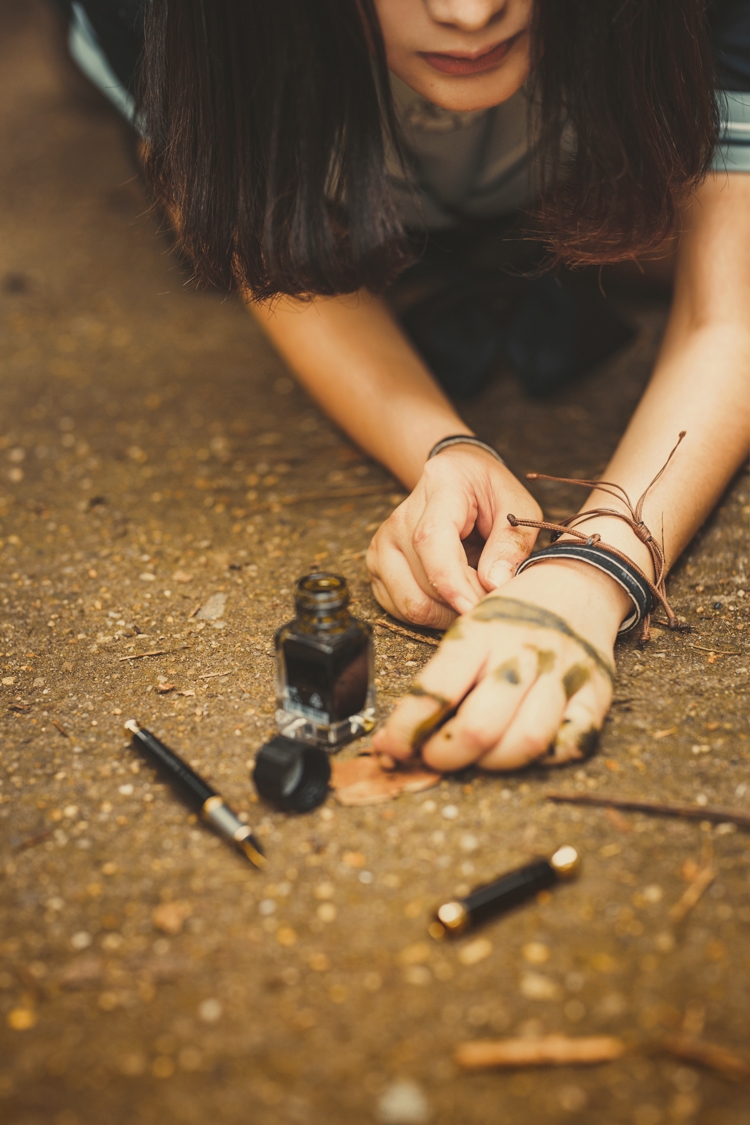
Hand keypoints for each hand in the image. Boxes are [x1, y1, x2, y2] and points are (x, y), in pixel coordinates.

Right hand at [366, 446, 542, 629]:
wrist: (456, 479)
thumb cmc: (489, 493)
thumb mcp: (517, 507)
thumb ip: (511, 542)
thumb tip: (494, 584)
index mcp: (439, 488)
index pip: (431, 541)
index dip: (452, 583)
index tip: (476, 608)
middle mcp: (399, 517)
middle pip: (423, 580)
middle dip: (463, 602)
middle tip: (491, 595)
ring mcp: (382, 543)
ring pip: (410, 602)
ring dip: (448, 612)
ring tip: (472, 592)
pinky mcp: (376, 565)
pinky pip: (400, 609)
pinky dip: (431, 614)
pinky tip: (451, 595)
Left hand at [373, 561, 626, 770]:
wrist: (577, 586)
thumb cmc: (511, 616)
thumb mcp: (467, 629)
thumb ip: (441, 679)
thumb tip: (400, 738)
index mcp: (480, 633)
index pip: (435, 691)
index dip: (406, 730)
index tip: (391, 748)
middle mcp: (523, 652)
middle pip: (480, 726)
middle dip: (447, 755)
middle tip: (434, 758)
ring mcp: (564, 674)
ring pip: (527, 741)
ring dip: (493, 763)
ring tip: (477, 758)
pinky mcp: (597, 692)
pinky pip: (572, 743)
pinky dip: (544, 758)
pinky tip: (524, 749)